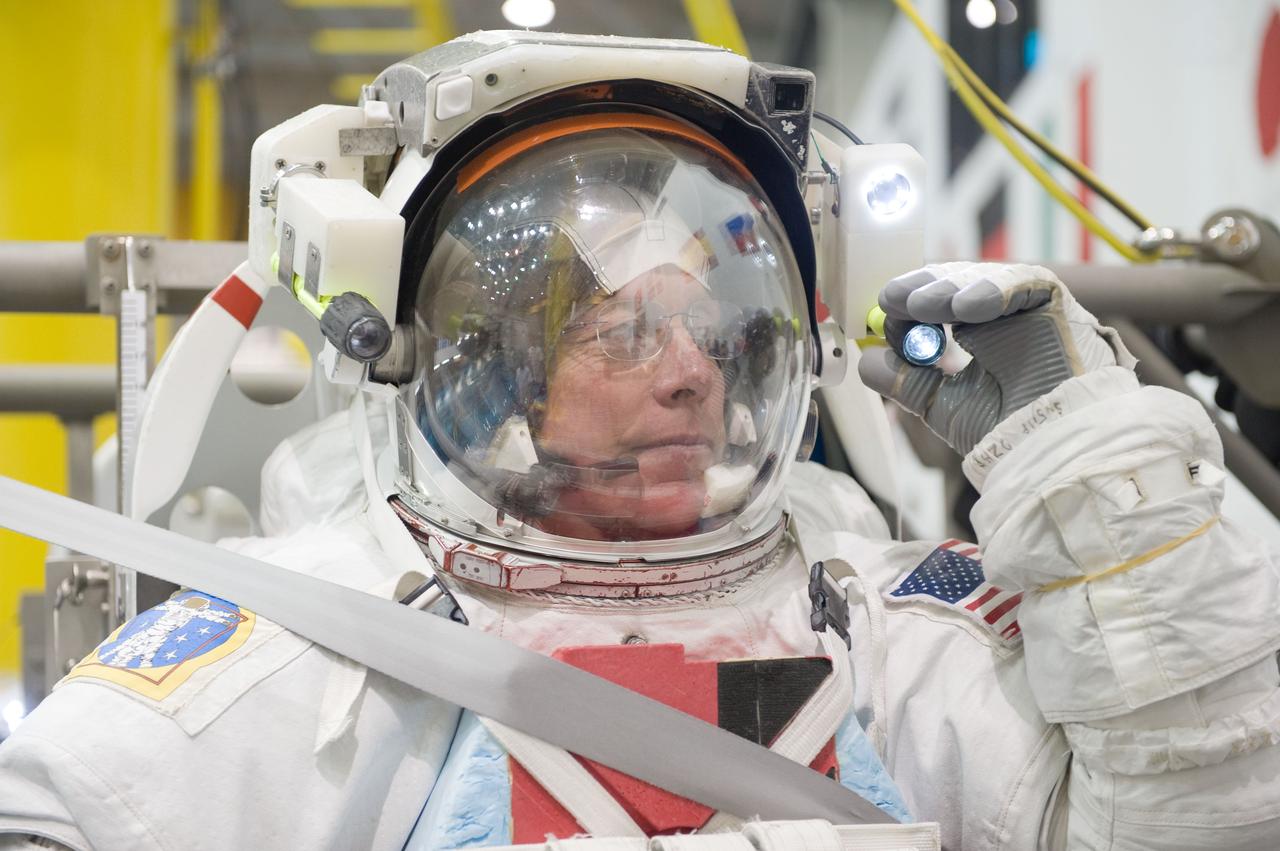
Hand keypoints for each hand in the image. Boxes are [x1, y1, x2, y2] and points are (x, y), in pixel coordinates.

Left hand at [857, 262, 1133, 454]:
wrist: (1056, 452)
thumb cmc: (1008, 432)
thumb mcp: (941, 404)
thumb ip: (906, 381)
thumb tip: (868, 362)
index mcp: (977, 334)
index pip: (937, 302)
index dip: (907, 304)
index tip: (883, 314)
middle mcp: (1003, 315)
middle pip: (958, 283)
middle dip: (922, 289)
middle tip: (892, 299)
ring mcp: (1029, 307)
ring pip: (985, 279)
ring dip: (948, 289)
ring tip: (919, 306)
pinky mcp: (1057, 302)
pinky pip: (1025, 282)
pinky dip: (991, 291)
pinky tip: (965, 308)